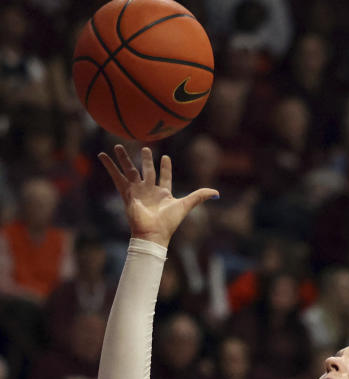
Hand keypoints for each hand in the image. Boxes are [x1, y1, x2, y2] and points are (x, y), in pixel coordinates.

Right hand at [98, 145, 218, 246]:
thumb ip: (199, 196)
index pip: (164, 176)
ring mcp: (137, 191)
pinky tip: (101, 155)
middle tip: (145, 147)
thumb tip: (217, 192)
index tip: (165, 157)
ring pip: (130, 170)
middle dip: (145, 160)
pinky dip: (109, 166)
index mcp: (163, 193)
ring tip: (119, 145)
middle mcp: (149, 190)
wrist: (153, 233)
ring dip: (124, 158)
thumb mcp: (186, 205)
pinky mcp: (126, 193)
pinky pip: (116, 176)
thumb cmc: (169, 222)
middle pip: (146, 171)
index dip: (165, 167)